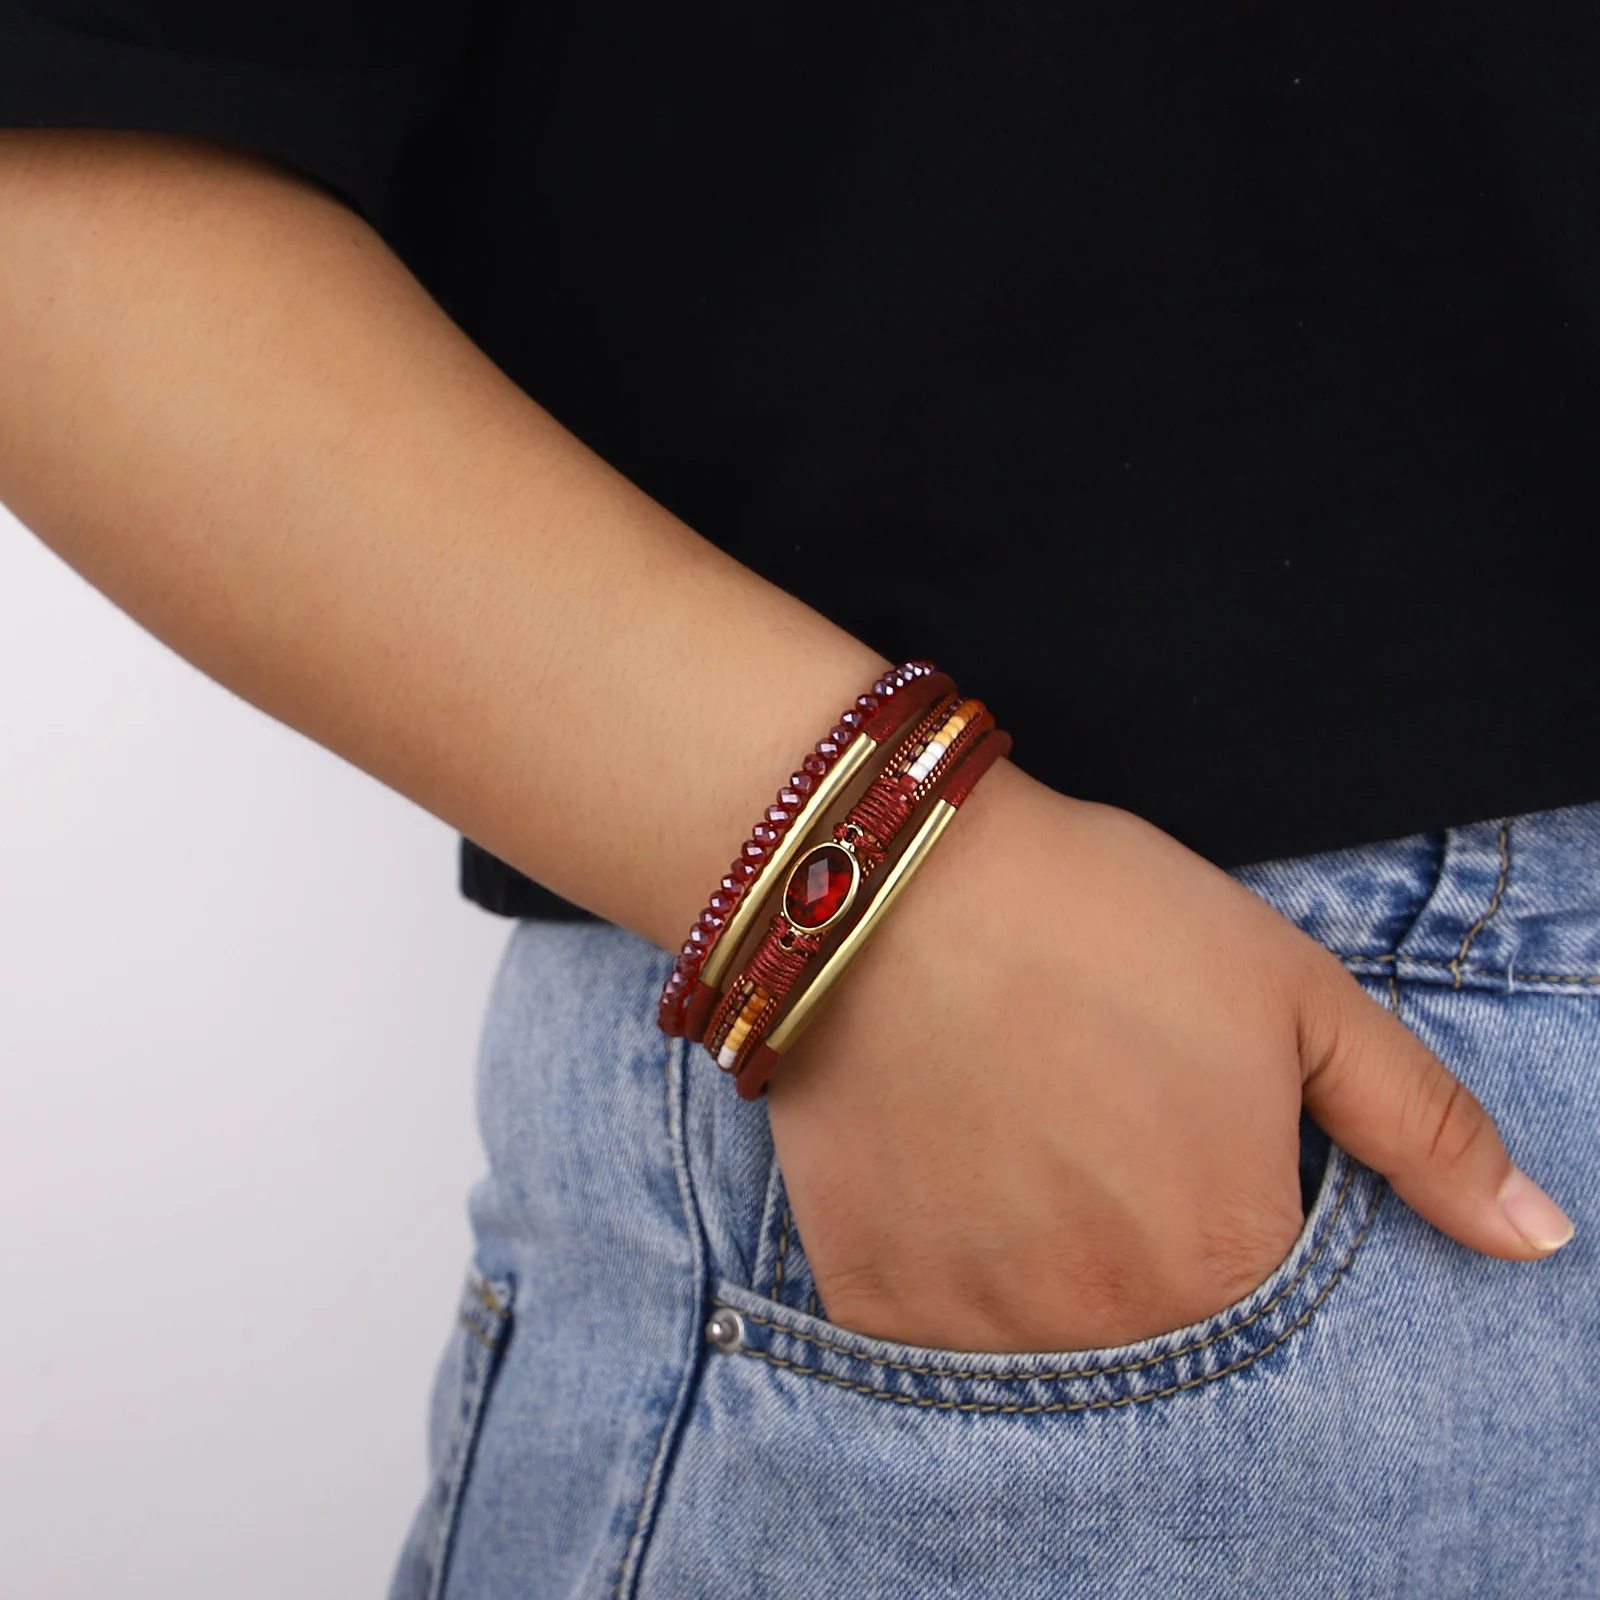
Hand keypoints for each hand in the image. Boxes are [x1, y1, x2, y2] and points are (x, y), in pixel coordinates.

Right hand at [767, 761, 1573, 1352]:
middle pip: (1151, 1322)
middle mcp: (1115, 1325)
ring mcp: (986, 1330)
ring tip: (1009, 1132)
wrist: (892, 883)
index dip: (1211, 1191)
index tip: (1157, 1121)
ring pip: (1044, 1335)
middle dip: (1129, 1232)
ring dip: (1038, 1257)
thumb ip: (1425, 1128)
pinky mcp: (879, 1307)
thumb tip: (1537, 1238)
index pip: (1264, 1289)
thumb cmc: (1102, 920)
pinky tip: (941, 1168)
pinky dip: (946, 1270)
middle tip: (1076, 1119)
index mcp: (1231, 1258)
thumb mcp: (1296, 995)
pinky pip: (935, 1337)